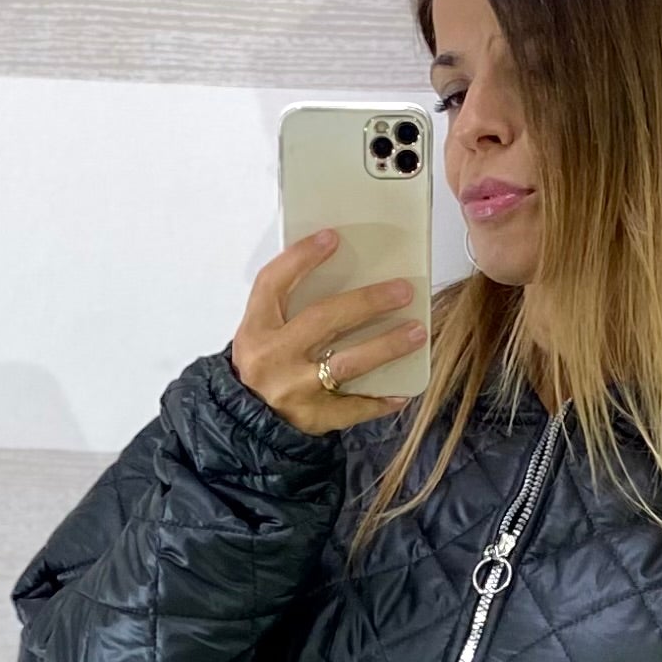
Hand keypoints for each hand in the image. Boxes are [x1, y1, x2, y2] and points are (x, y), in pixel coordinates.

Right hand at [232, 230, 425, 432]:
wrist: (245, 423)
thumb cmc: (262, 369)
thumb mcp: (260, 334)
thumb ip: (289, 310)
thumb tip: (341, 277)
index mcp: (256, 329)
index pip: (274, 283)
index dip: (301, 258)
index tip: (332, 238)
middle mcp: (273, 357)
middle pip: (323, 319)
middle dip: (367, 302)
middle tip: (403, 290)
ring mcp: (294, 389)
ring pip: (347, 364)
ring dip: (385, 346)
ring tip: (416, 332)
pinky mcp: (312, 418)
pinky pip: (353, 408)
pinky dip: (379, 401)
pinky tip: (403, 391)